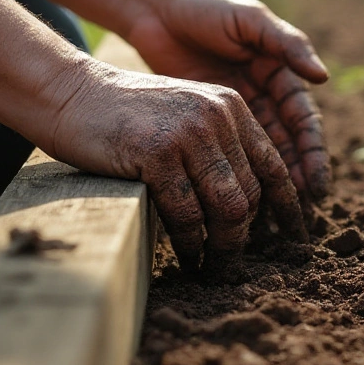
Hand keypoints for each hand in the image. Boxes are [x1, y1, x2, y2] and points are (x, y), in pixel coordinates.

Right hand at [48, 63, 305, 269]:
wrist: (68, 93)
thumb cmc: (124, 115)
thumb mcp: (184, 117)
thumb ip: (216, 148)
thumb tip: (243, 208)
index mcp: (232, 108)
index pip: (274, 165)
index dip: (288, 208)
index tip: (295, 238)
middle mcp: (219, 117)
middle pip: (252, 193)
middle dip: (244, 237)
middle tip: (233, 267)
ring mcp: (190, 133)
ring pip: (227, 207)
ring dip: (222, 248)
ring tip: (213, 271)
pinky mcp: (158, 152)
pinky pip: (187, 213)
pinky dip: (190, 243)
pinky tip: (186, 259)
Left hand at [124, 0, 331, 209]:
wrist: (154, 10)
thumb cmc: (205, 7)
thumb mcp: (250, 19)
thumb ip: (287, 44)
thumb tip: (323, 77)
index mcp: (281, 72)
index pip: (303, 121)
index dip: (312, 154)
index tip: (317, 184)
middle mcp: (264, 95)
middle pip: (287, 144)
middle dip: (296, 178)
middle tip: (301, 212)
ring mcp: (236, 109)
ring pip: (259, 153)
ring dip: (269, 183)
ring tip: (273, 215)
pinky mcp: (209, 120)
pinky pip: (227, 152)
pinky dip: (236, 175)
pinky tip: (239, 199)